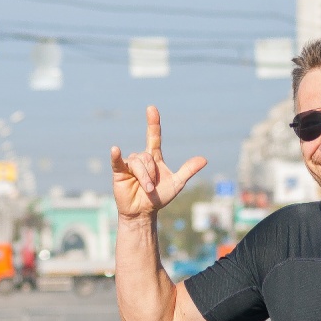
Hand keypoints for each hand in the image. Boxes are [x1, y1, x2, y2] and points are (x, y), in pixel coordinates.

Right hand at [110, 106, 206, 220]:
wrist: (144, 212)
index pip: (153, 136)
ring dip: (144, 177)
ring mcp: (129, 164)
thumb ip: (188, 170)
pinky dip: (116, 155)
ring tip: (146, 189)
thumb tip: (204, 159)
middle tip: (152, 187)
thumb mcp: (177, 183)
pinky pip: (118, 161)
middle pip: (148, 156)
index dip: (153, 123)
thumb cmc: (159, 198)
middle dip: (152, 173)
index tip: (151, 108)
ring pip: (138, 162)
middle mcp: (141, 158)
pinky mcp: (119, 171)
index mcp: (154, 157)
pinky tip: (115, 149)